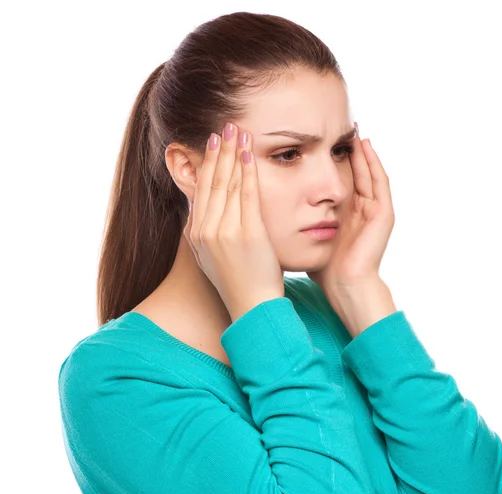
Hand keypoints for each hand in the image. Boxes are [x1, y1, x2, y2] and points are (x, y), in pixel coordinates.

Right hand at [183, 123, 283, 320]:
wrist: (252, 306)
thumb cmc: (238, 282)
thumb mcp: (211, 257)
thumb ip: (206, 232)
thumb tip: (203, 213)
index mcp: (196, 235)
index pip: (200, 190)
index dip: (206, 163)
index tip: (212, 143)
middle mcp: (205, 230)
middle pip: (212, 182)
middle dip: (218, 151)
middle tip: (224, 126)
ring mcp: (225, 231)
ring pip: (228, 183)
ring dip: (232, 153)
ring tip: (236, 130)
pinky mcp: (247, 233)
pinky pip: (247, 194)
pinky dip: (248, 170)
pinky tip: (249, 152)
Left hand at [307, 122, 394, 296]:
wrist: (344, 287)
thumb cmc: (325, 270)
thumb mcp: (308, 239)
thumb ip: (297, 225)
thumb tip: (270, 212)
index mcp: (347, 215)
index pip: (340, 181)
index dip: (330, 161)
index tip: (316, 141)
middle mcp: (362, 211)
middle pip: (356, 173)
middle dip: (348, 151)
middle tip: (339, 126)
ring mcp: (375, 212)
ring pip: (369, 173)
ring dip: (362, 152)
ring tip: (353, 129)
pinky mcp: (384, 215)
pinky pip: (380, 183)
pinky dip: (374, 164)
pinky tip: (365, 146)